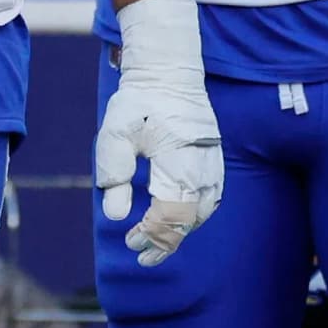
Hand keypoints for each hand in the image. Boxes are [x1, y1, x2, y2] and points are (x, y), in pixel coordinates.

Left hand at [96, 0, 224, 264]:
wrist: (169, 75)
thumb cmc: (138, 104)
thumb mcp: (114, 133)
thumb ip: (113, 173)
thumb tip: (116, 216)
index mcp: (178, 156)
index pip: (171, 210)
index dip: (153, 234)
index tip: (131, 242)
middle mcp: (202, 163)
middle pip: (190, 216)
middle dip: (166, 240)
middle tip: (141, 252)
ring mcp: (213, 162)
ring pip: (203, 210)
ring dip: (181, 230)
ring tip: (155, 242)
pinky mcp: (215, 161)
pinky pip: (210, 198)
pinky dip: (193, 215)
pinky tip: (174, 222)